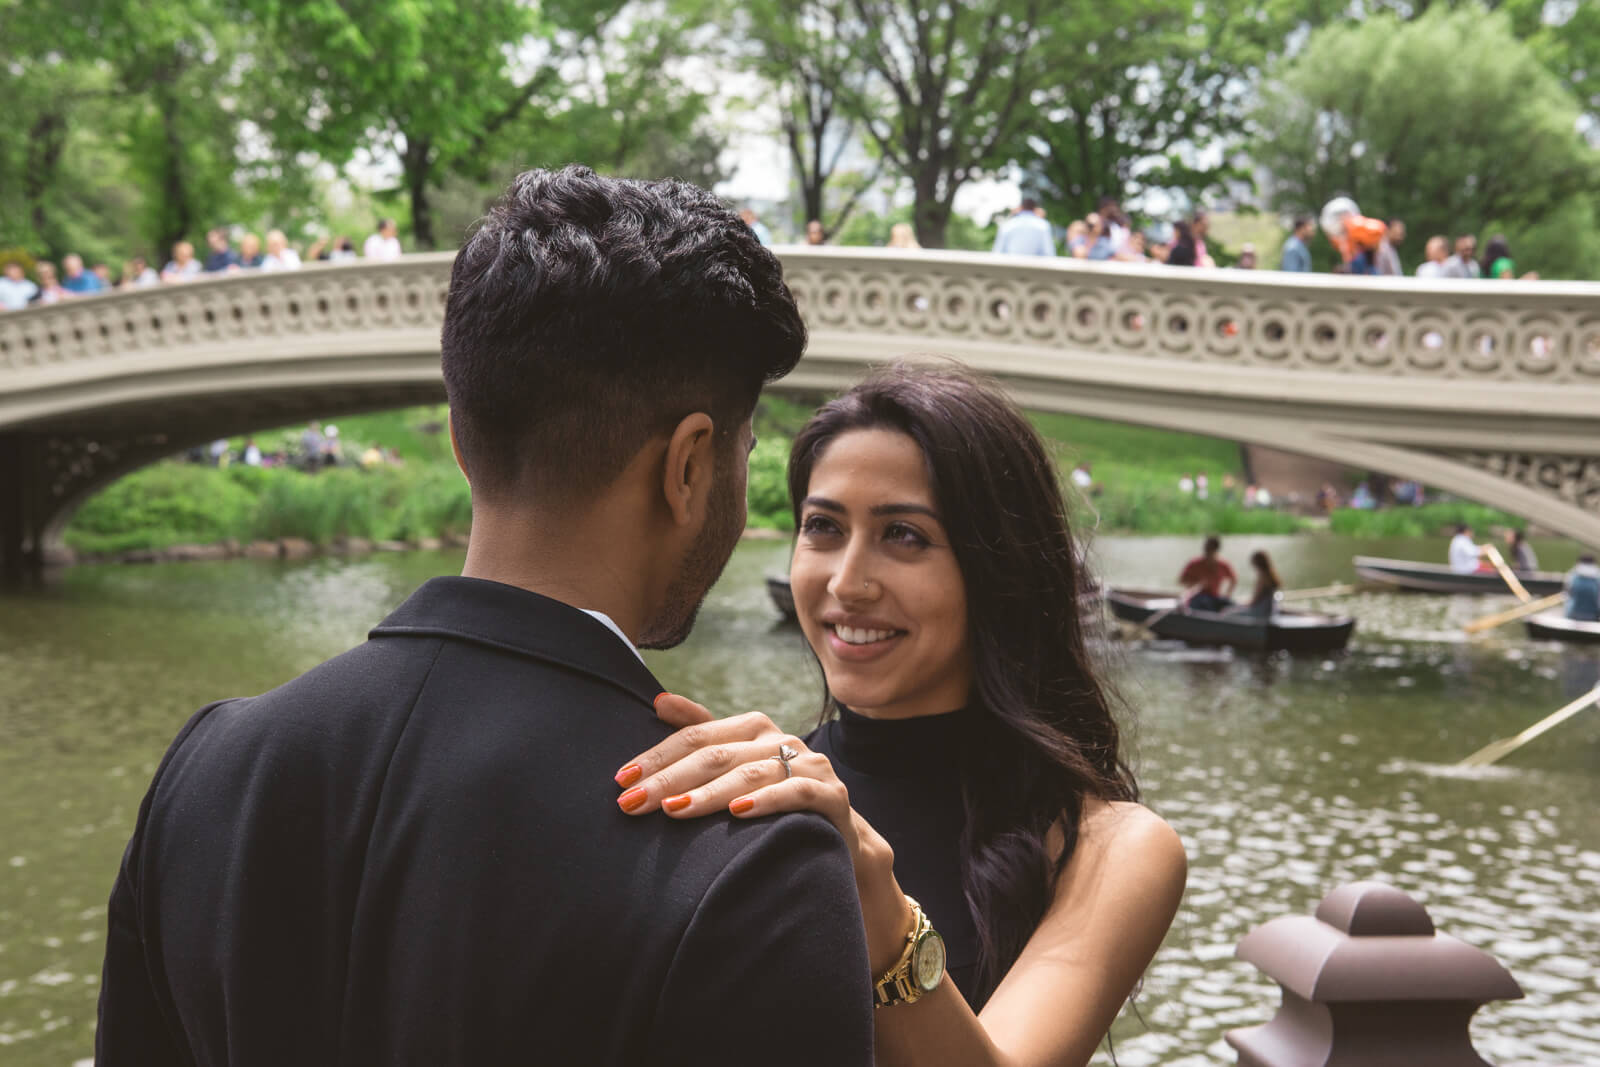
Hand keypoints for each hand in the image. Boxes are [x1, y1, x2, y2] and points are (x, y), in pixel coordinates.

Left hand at [615, 694, 851, 828]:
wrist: (841, 839)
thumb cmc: (776, 799)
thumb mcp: (738, 764)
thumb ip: (702, 733)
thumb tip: (658, 701)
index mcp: (753, 728)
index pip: (696, 736)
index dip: (657, 756)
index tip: (621, 780)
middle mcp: (780, 739)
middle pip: (716, 755)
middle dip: (669, 779)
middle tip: (631, 803)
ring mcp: (809, 765)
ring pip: (751, 773)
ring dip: (708, 794)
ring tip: (673, 810)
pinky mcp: (831, 795)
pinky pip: (796, 792)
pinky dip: (766, 800)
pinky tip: (738, 813)